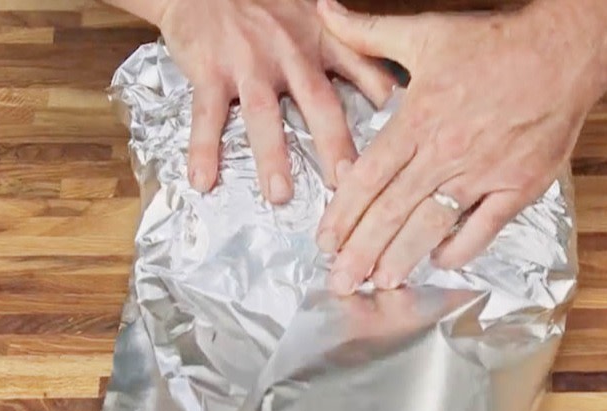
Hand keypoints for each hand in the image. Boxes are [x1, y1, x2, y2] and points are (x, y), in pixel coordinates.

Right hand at [155, 0, 396, 200]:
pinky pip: (207, 114)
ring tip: (279, 195)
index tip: (403, 140)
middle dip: (334, 145)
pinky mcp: (209, 69)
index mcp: (323, 40)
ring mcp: (248, 61)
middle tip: (347, 185)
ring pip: (263, 112)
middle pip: (319, 102)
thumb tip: (396, 92)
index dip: (385, 104)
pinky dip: (204, 149)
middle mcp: (290, 52)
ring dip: (271, 155)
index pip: (364, 71)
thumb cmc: (266, 7)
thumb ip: (355, 51)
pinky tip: (203, 181)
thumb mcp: (318, 19)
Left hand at [313, 0, 606, 294]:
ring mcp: (483, 174)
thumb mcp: (424, 32)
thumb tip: (323, 11)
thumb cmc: (496, 45)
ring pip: (431, 226)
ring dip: (402, 258)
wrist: (564, 53)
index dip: (343, 214)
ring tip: (379, 283)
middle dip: (361, 252)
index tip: (326, 241)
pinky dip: (460, 248)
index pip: (369, 178)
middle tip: (340, 281)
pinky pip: (483, 229)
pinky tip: (439, 261)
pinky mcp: (517, 187)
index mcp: (419, 120)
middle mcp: (446, 153)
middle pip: (392, 212)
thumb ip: (368, 32)